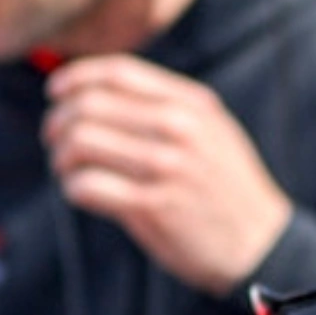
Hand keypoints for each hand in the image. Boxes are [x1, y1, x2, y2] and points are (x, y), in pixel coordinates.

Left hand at [43, 54, 293, 295]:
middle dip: (59, 121)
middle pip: (90, 105)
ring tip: (67, 169)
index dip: (76, 78)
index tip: (56, 93)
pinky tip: (81, 193)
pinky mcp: (153, 206)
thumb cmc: (224, 186)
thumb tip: (97, 91)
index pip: (118, 72)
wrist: (260, 242)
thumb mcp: (211, 130)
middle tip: (55, 140)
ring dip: (62, 157)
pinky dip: (73, 188)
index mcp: (191, 103)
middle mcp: (179, 128)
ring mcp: (166, 167)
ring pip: (82, 143)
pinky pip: (88, 186)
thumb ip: (166, 106)